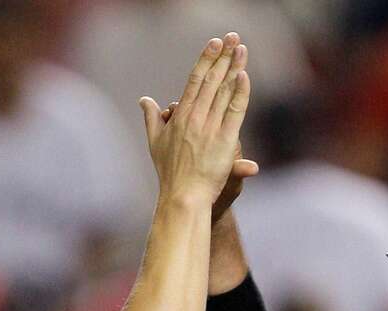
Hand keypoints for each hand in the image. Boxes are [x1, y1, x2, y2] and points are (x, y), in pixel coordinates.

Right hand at [139, 34, 251, 207]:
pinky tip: (244, 76)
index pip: (194, 80)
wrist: (183, 196)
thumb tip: (143, 100)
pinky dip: (240, 93)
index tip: (215, 43)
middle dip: (223, 56)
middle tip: (232, 37)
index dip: (206, 59)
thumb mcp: (155, 142)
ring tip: (241, 49)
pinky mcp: (225, 141)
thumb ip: (151, 118)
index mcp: (180, 116)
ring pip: (224, 92)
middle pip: (211, 80)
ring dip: (234, 68)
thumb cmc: (169, 172)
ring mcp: (210, 128)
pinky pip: (234, 112)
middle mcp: (194, 118)